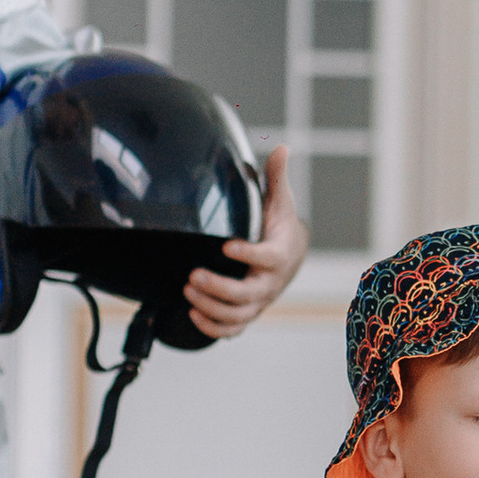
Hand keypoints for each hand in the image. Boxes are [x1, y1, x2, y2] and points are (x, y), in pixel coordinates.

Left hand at [184, 141, 310, 338]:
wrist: (290, 256)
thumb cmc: (279, 226)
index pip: (267, 258)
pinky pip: (233, 329)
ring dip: (211, 308)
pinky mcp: (248, 313)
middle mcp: (270, 283)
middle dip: (220, 288)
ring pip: (238, 315)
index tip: (227, 245)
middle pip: (248, 294)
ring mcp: (259, 302)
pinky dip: (213, 328)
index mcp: (279, 255)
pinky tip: (193, 313)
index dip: (249, 254)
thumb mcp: (279, 201)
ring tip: (188, 291)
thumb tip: (282, 148)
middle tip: (193, 275)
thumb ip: (276, 177)